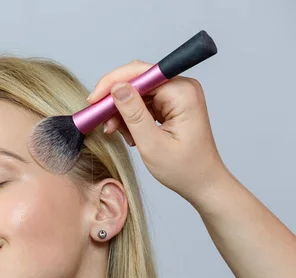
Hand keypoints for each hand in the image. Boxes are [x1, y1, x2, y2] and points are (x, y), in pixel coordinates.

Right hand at [87, 60, 230, 204]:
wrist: (203, 183)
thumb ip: (133, 114)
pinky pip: (143, 101)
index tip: (93, 102)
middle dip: (115, 100)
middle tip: (101, 120)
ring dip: (122, 111)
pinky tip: (130, 133)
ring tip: (117, 132)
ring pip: (136, 92)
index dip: (112, 84)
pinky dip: (131, 117)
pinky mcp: (171, 104)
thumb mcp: (152, 144)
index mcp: (182, 93)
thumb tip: (117, 88)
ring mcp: (177, 95)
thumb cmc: (184, 169)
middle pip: (136, 80)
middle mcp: (181, 87)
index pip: (140, 74)